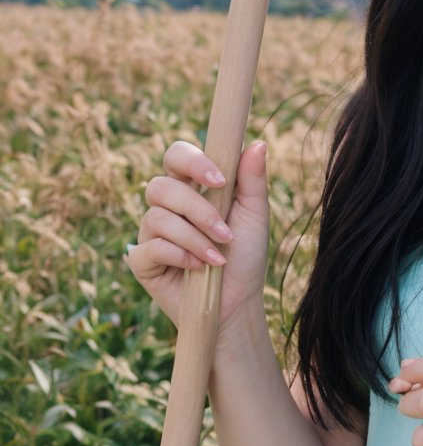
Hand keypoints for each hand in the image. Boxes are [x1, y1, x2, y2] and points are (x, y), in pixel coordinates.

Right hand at [127, 138, 269, 343]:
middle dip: (197, 209)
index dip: (192, 162)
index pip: (176, 156)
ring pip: (156, 217)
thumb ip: (253, 180)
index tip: (221, 180)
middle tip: (225, 232)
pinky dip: (180, 256)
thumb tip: (257, 143)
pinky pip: (149, 247)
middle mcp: (167, 206)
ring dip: (194, 238)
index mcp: (192, 188)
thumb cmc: (246, 256)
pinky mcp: (142, 260)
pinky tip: (199, 268)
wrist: (238, 303)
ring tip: (218, 257)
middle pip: (161, 186)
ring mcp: (151, 233)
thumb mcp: (255, 216)